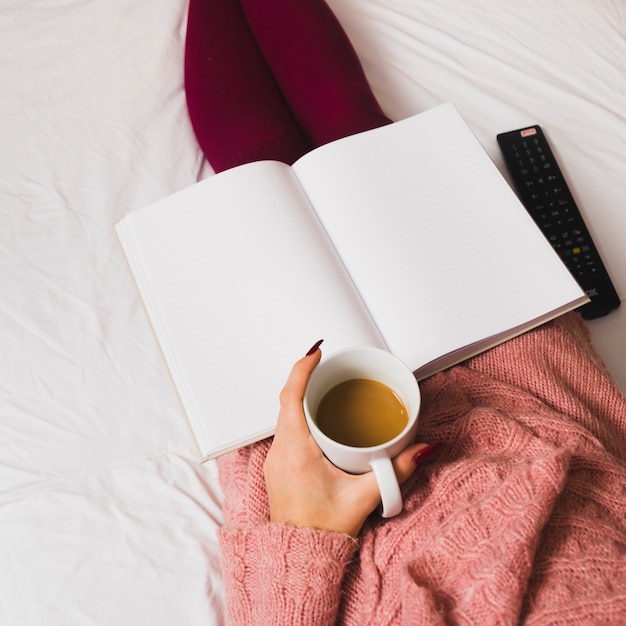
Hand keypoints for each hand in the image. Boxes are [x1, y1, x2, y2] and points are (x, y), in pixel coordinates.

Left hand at [264, 344, 432, 537]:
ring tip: (324, 385)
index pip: (291, 397)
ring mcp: (275, 458)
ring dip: (300, 395)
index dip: (302, 369)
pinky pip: (285, 428)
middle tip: (325, 363)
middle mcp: (280, 451)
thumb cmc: (322, 532)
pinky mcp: (278, 466)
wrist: (298, 559)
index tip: (316, 352)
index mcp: (296, 452)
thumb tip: (421, 449)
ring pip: (284, 414)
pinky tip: (316, 418)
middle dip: (305, 377)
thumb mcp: (364, 498)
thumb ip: (395, 471)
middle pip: (287, 400)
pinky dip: (298, 414)